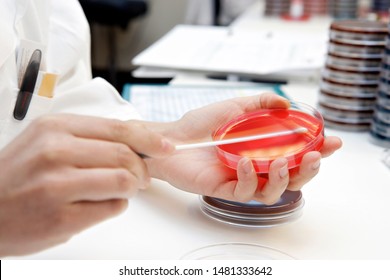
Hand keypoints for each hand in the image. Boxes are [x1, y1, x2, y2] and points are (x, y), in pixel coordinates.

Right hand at [0, 114, 172, 256]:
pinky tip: (98, 205)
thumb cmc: (18, 176)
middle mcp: (56, 152)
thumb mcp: (46, 141)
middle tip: (140, 177)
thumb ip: (89, 138)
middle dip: (142, 168)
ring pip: (124, 181)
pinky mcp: (61, 217)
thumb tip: (135, 141)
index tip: (165, 146)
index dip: (149, 139)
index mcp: (55, 128)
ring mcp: (57, 185)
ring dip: (130, 188)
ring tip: (119, 190)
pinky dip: (115, 206)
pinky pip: (112, 208)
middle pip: (126, 155)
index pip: (119, 129)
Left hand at [145, 93, 341, 203]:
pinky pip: (244, 192)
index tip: (333, 142)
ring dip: (283, 179)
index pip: (296, 153)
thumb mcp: (233, 107)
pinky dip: (249, 179)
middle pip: (291, 178)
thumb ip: (260, 103)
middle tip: (314, 157)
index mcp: (262, 150)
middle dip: (308, 170)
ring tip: (282, 163)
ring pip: (272, 191)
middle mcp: (255, 167)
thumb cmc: (200, 125)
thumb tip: (286, 103)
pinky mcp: (224, 189)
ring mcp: (241, 180)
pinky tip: (245, 162)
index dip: (318, 151)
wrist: (171, 139)